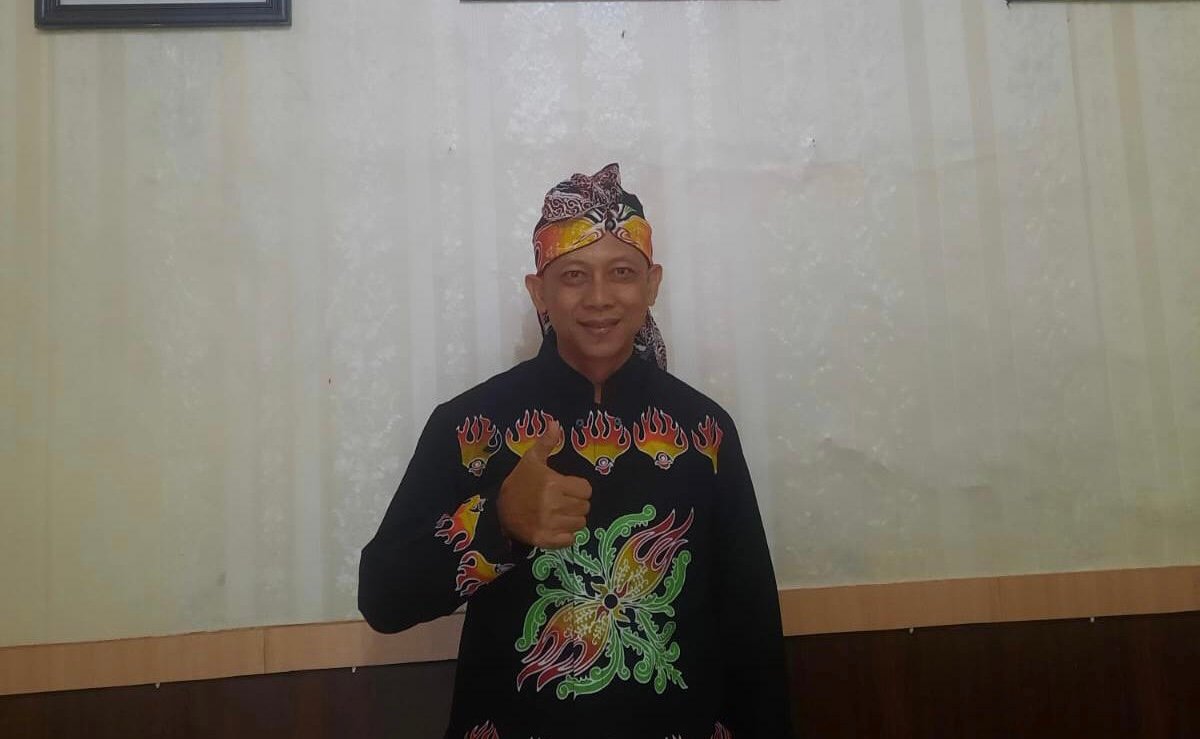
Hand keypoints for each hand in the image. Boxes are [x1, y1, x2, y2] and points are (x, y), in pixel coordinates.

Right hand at [497, 421, 591, 548]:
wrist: (499, 509)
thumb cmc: (519, 482)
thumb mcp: (531, 460)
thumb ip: (546, 442)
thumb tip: (555, 422)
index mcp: (554, 483)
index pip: (586, 490)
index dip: (579, 489)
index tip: (568, 488)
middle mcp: (554, 504)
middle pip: (585, 507)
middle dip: (576, 504)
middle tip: (562, 501)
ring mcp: (550, 524)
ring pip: (580, 524)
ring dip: (572, 519)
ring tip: (559, 514)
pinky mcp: (545, 539)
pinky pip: (570, 540)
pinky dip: (566, 536)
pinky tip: (556, 527)